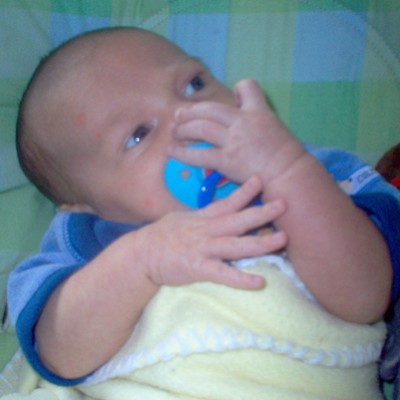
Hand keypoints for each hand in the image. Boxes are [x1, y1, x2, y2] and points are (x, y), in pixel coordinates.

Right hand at [139, 176, 286, 289]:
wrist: (142, 254)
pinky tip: (259, 282)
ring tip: (282, 239)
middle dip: (261, 212)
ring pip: (236, 245)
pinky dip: (240, 278)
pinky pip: (223, 274)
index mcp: (203, 218)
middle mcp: (206, 231)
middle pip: (238, 220)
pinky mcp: (198, 268)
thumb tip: (219, 207)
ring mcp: (203, 249)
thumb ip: (203, 214)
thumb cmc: (163, 236)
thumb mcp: (183, 218)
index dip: (245, 191)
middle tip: (284, 203)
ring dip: (260, 242)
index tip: (261, 179)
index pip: (227, 202)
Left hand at [169, 79, 303, 183]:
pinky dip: (182, 153)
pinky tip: (172, 151)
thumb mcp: (276, 128)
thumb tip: (246, 109)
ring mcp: (234, 140)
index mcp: (258, 112)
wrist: (289, 174)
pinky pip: (199, 154)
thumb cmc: (286, 156)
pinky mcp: (227, 160)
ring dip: (183, 129)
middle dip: (191, 111)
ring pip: (200, 127)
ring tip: (174, 132)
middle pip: (209, 108)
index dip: (238, 88)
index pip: (247, 86)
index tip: (230, 95)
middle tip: (179, 115)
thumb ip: (259, 118)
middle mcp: (243, 121)